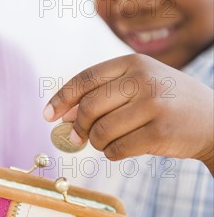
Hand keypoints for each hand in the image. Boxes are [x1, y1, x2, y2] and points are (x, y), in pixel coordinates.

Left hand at [44, 54, 213, 171]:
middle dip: (78, 127)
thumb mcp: (140, 85)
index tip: (48, 115)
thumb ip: (104, 94)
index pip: (85, 79)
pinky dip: (112, 153)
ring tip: (108, 142)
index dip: (62, 99)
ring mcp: (153, 105)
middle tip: (78, 137)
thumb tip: (64, 116)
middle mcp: (142, 79)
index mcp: (133, 63)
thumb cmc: (168, 102)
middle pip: (89, 107)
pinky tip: (122, 149)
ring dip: (97, 143)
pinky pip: (117, 149)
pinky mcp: (160, 132)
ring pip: (101, 132)